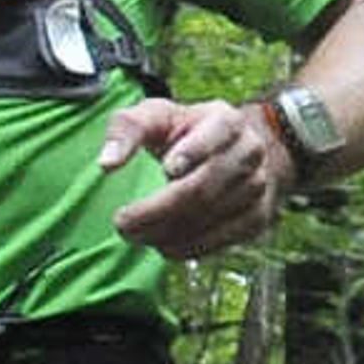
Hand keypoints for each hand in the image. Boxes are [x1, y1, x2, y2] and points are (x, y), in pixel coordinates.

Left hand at [99, 95, 289, 258]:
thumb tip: (106, 164)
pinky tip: (161, 245)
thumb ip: (127, 129)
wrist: (235, 152)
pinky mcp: (256, 218)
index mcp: (226, 120)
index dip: (193, 152)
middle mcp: (249, 152)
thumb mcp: (156, 116)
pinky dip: (186, 247)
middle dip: (157, 210)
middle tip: (122, 223)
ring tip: (135, 234)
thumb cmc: (184, 132)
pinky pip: (219, 240)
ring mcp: (257, 187)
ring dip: (165, 232)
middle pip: (203, 188)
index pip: (216, 134)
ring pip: (208, 218)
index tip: (165, 168)